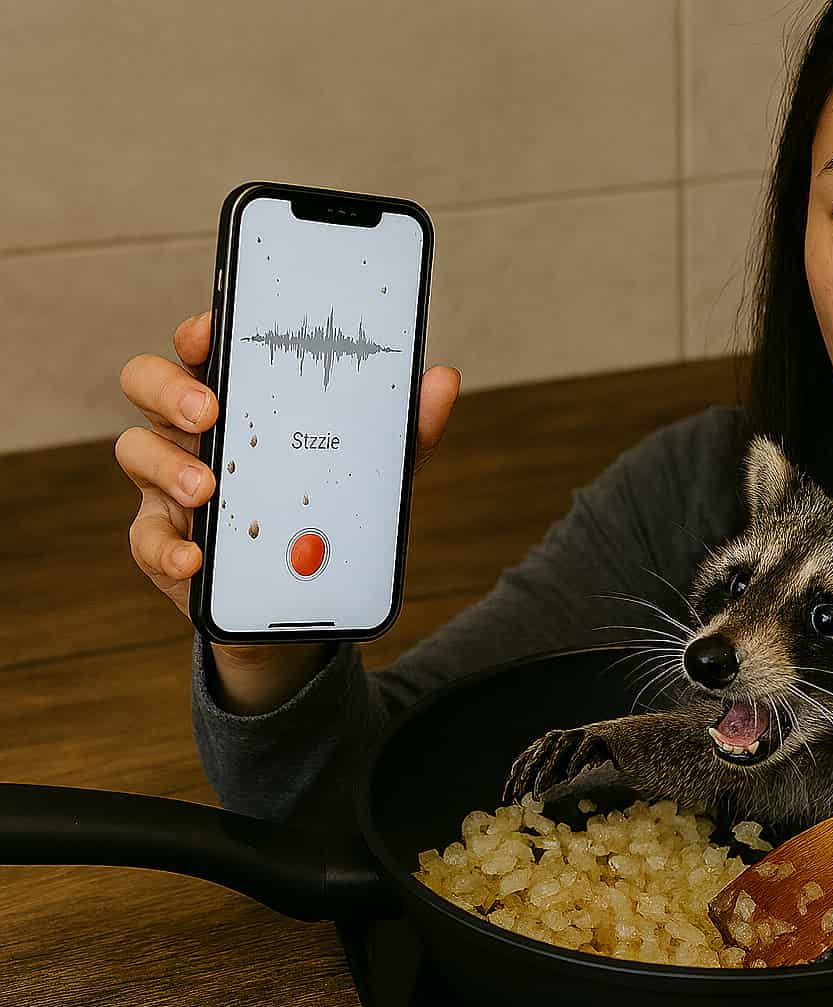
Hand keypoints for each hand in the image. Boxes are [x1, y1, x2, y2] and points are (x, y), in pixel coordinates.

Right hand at [115, 309, 460, 627]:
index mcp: (240, 396)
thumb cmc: (328, 506)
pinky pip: (147, 538)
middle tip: (208, 410)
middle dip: (169, 389)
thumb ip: (405, 427)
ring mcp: (171, 482)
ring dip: (168, 466)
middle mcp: (195, 429)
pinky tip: (195, 557)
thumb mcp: (372, 468)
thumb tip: (442, 380)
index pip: (205, 347)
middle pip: (147, 381)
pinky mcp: (164, 539)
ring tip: (207, 491)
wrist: (307, 597)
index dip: (200, 331)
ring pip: (137, 451)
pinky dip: (168, 547)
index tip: (211, 331)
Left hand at [502, 725, 614, 802]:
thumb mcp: (585, 778)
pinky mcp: (608, 734)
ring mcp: (590, 733)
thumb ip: (563, 782)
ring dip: (547, 768)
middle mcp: (574, 737)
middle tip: (517, 794)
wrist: (651, 751)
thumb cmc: (619, 765)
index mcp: (566, 746)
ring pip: (560, 744)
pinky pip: (587, 743)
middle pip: (542, 748)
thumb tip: (536, 797)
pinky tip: (570, 779)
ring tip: (539, 793)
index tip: (509, 797)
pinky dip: (576, 760)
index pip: (534, 755)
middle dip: (527, 771)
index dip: (519, 774)